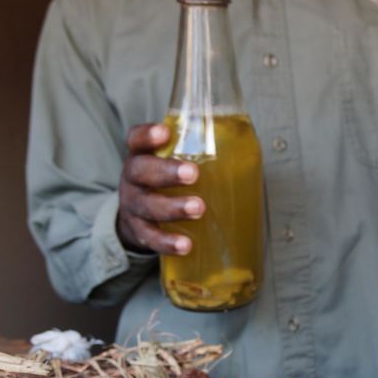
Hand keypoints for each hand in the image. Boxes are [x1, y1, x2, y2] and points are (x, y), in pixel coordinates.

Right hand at [116, 123, 204, 254]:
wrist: (136, 217)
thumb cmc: (165, 183)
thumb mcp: (172, 163)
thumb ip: (197, 153)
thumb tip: (244, 147)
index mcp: (143, 155)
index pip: (136, 139)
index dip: (147, 135)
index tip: (165, 132)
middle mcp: (133, 179)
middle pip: (141, 171)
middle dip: (167, 172)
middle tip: (192, 174)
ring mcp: (133, 206)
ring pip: (147, 205)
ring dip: (173, 207)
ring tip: (199, 208)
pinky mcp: (139, 232)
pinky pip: (151, 238)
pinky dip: (168, 242)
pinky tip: (186, 245)